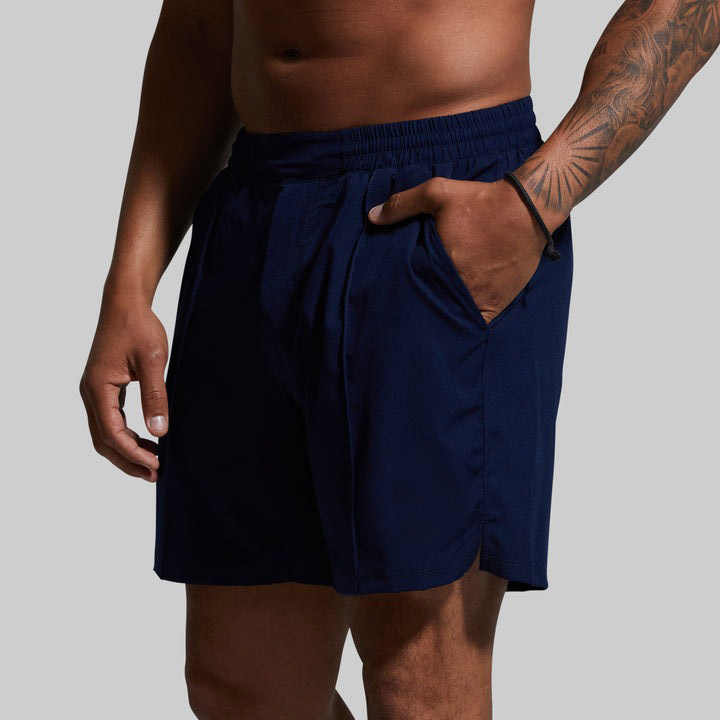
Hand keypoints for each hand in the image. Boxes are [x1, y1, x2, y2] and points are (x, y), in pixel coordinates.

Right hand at [80, 296, 168, 481]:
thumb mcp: (153, 361)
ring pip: (104, 433)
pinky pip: (109, 420)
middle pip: (103, 440)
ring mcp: (94, 391)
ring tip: (152, 462)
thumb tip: (159, 431)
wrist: (125, 303)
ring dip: (126, 450)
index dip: (134, 454)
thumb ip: (155, 396)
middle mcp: (90, 393)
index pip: (112, 433)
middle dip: (128, 460)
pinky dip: (125, 435)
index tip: (156, 466)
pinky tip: (145, 440)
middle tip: (154, 474)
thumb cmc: (139, 327)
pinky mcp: (102, 387)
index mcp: (98, 388)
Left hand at [368, 177, 546, 323]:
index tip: (394, 300)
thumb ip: (404, 204)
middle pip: (434, 307)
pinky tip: (456, 325)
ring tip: (430, 324)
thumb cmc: (482, 200)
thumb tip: (372, 217)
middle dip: (422, 309)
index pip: (414, 290)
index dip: (404, 296)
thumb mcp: (438, 192)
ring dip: (444, 318)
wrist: (529, 208)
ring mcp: (481, 297)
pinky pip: (479, 322)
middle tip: (408, 317)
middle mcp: (461, 285)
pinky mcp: (499, 302)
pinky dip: (468, 324)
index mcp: (442, 264)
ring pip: (455, 318)